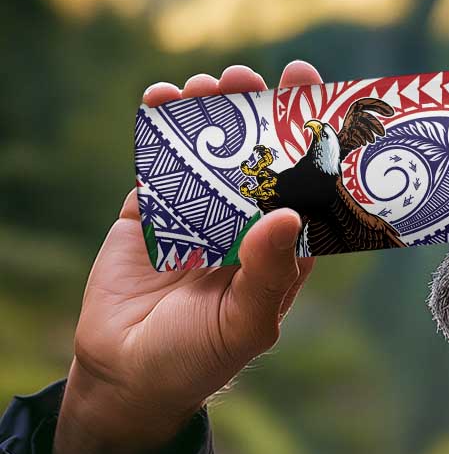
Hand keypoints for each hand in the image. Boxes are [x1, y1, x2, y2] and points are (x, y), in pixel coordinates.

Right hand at [53, 61, 323, 453]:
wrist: (127, 375)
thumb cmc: (199, 358)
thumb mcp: (245, 323)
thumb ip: (269, 273)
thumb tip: (288, 214)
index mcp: (281, 250)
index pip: (305, 187)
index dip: (313, 143)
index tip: (316, 96)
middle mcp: (245, 225)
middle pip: (259, 158)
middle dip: (258, 113)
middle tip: (254, 77)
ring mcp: (198, 215)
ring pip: (211, 151)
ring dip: (212, 113)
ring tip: (211, 84)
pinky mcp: (152, 212)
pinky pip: (160, 162)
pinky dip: (161, 129)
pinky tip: (163, 99)